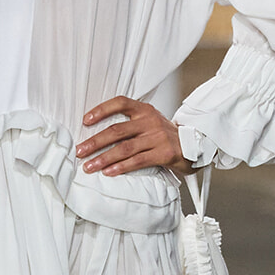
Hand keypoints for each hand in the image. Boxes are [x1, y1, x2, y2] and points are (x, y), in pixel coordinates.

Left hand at [77, 96, 192, 176]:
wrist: (194, 145)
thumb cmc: (164, 136)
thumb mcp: (149, 122)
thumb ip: (129, 123)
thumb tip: (97, 134)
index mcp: (144, 110)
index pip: (120, 103)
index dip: (101, 110)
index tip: (85, 120)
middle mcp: (150, 121)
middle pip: (117, 130)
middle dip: (95, 142)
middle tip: (80, 151)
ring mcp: (158, 137)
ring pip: (125, 148)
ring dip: (104, 158)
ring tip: (89, 166)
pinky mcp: (164, 153)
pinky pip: (138, 161)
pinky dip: (121, 167)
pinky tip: (109, 172)